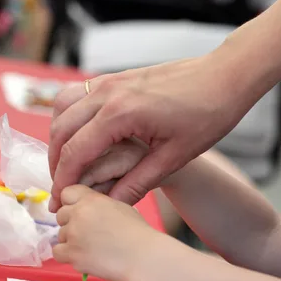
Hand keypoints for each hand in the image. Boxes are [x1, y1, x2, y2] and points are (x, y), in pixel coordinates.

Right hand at [48, 51, 253, 211]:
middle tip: (64, 188)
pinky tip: (84, 135)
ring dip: (59, 136)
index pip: (74, 152)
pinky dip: (70, 116)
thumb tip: (112, 203)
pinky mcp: (117, 77)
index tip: (61, 202)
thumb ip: (138, 181)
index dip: (63, 181)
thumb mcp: (175, 156)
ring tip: (69, 163)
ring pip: (62, 108)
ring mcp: (110, 80)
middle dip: (56, 162)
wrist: (224, 77)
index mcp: (120, 113)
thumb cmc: (207, 114)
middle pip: (60, 130)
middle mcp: (107, 93)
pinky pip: (78, 94)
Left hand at [52, 185, 157, 280]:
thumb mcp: (121, 207)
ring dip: (71, 241)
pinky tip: (83, 256)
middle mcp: (79, 213)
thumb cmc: (138, 233)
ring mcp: (73, 234)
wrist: (142, 256)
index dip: (72, 202)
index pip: (67, 193)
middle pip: (61, 215)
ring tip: (92, 247)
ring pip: (60, 235)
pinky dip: (68, 255)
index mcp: (92, 199)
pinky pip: (58, 252)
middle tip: (88, 233)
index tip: (79, 211)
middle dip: (71, 222)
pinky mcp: (71, 254)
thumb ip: (100, 204)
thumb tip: (88, 209)